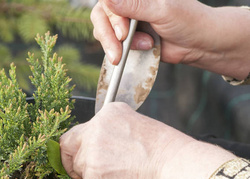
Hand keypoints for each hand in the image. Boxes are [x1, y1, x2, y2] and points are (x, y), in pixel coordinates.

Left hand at [59, 102, 189, 178]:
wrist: (171, 166)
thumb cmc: (162, 149)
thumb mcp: (135, 125)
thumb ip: (112, 130)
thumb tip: (101, 145)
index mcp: (108, 113)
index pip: (81, 129)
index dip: (82, 145)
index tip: (85, 153)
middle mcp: (95, 128)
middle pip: (67, 144)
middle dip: (69, 159)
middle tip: (78, 171)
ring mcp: (91, 149)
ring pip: (78, 166)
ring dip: (90, 174)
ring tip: (114, 175)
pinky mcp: (92, 171)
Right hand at [92, 0, 210, 64]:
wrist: (199, 43)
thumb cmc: (188, 20)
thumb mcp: (161, 10)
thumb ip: (134, 5)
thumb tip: (108, 0)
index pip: (108, 0)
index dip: (111, 16)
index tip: (122, 33)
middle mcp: (129, 3)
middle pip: (101, 15)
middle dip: (109, 36)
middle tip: (119, 51)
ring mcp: (126, 20)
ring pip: (104, 31)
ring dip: (117, 44)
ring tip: (144, 45)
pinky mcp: (128, 37)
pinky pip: (112, 44)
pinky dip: (123, 50)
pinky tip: (144, 48)